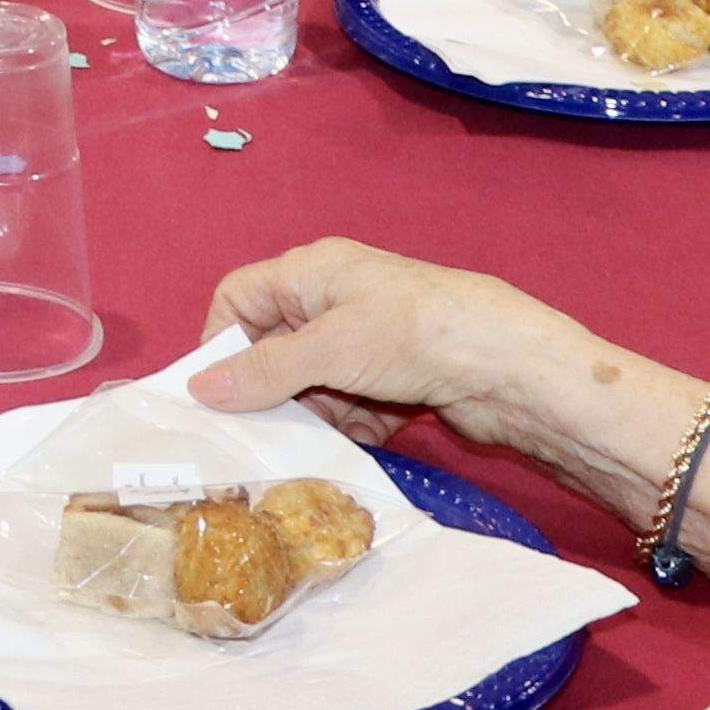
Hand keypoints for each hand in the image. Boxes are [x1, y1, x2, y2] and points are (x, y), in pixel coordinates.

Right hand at [190, 239, 596, 465]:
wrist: (510, 368)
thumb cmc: (413, 335)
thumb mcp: (329, 350)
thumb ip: (263, 371)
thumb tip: (198, 389)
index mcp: (312, 272)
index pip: (239, 298)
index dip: (221, 343)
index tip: (215, 397)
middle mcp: (335, 301)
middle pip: (275, 349)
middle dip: (272, 392)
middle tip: (263, 436)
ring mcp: (368, 341)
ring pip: (313, 385)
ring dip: (315, 415)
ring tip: (325, 438)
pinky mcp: (396, 378)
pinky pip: (352, 405)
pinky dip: (353, 425)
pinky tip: (369, 436)